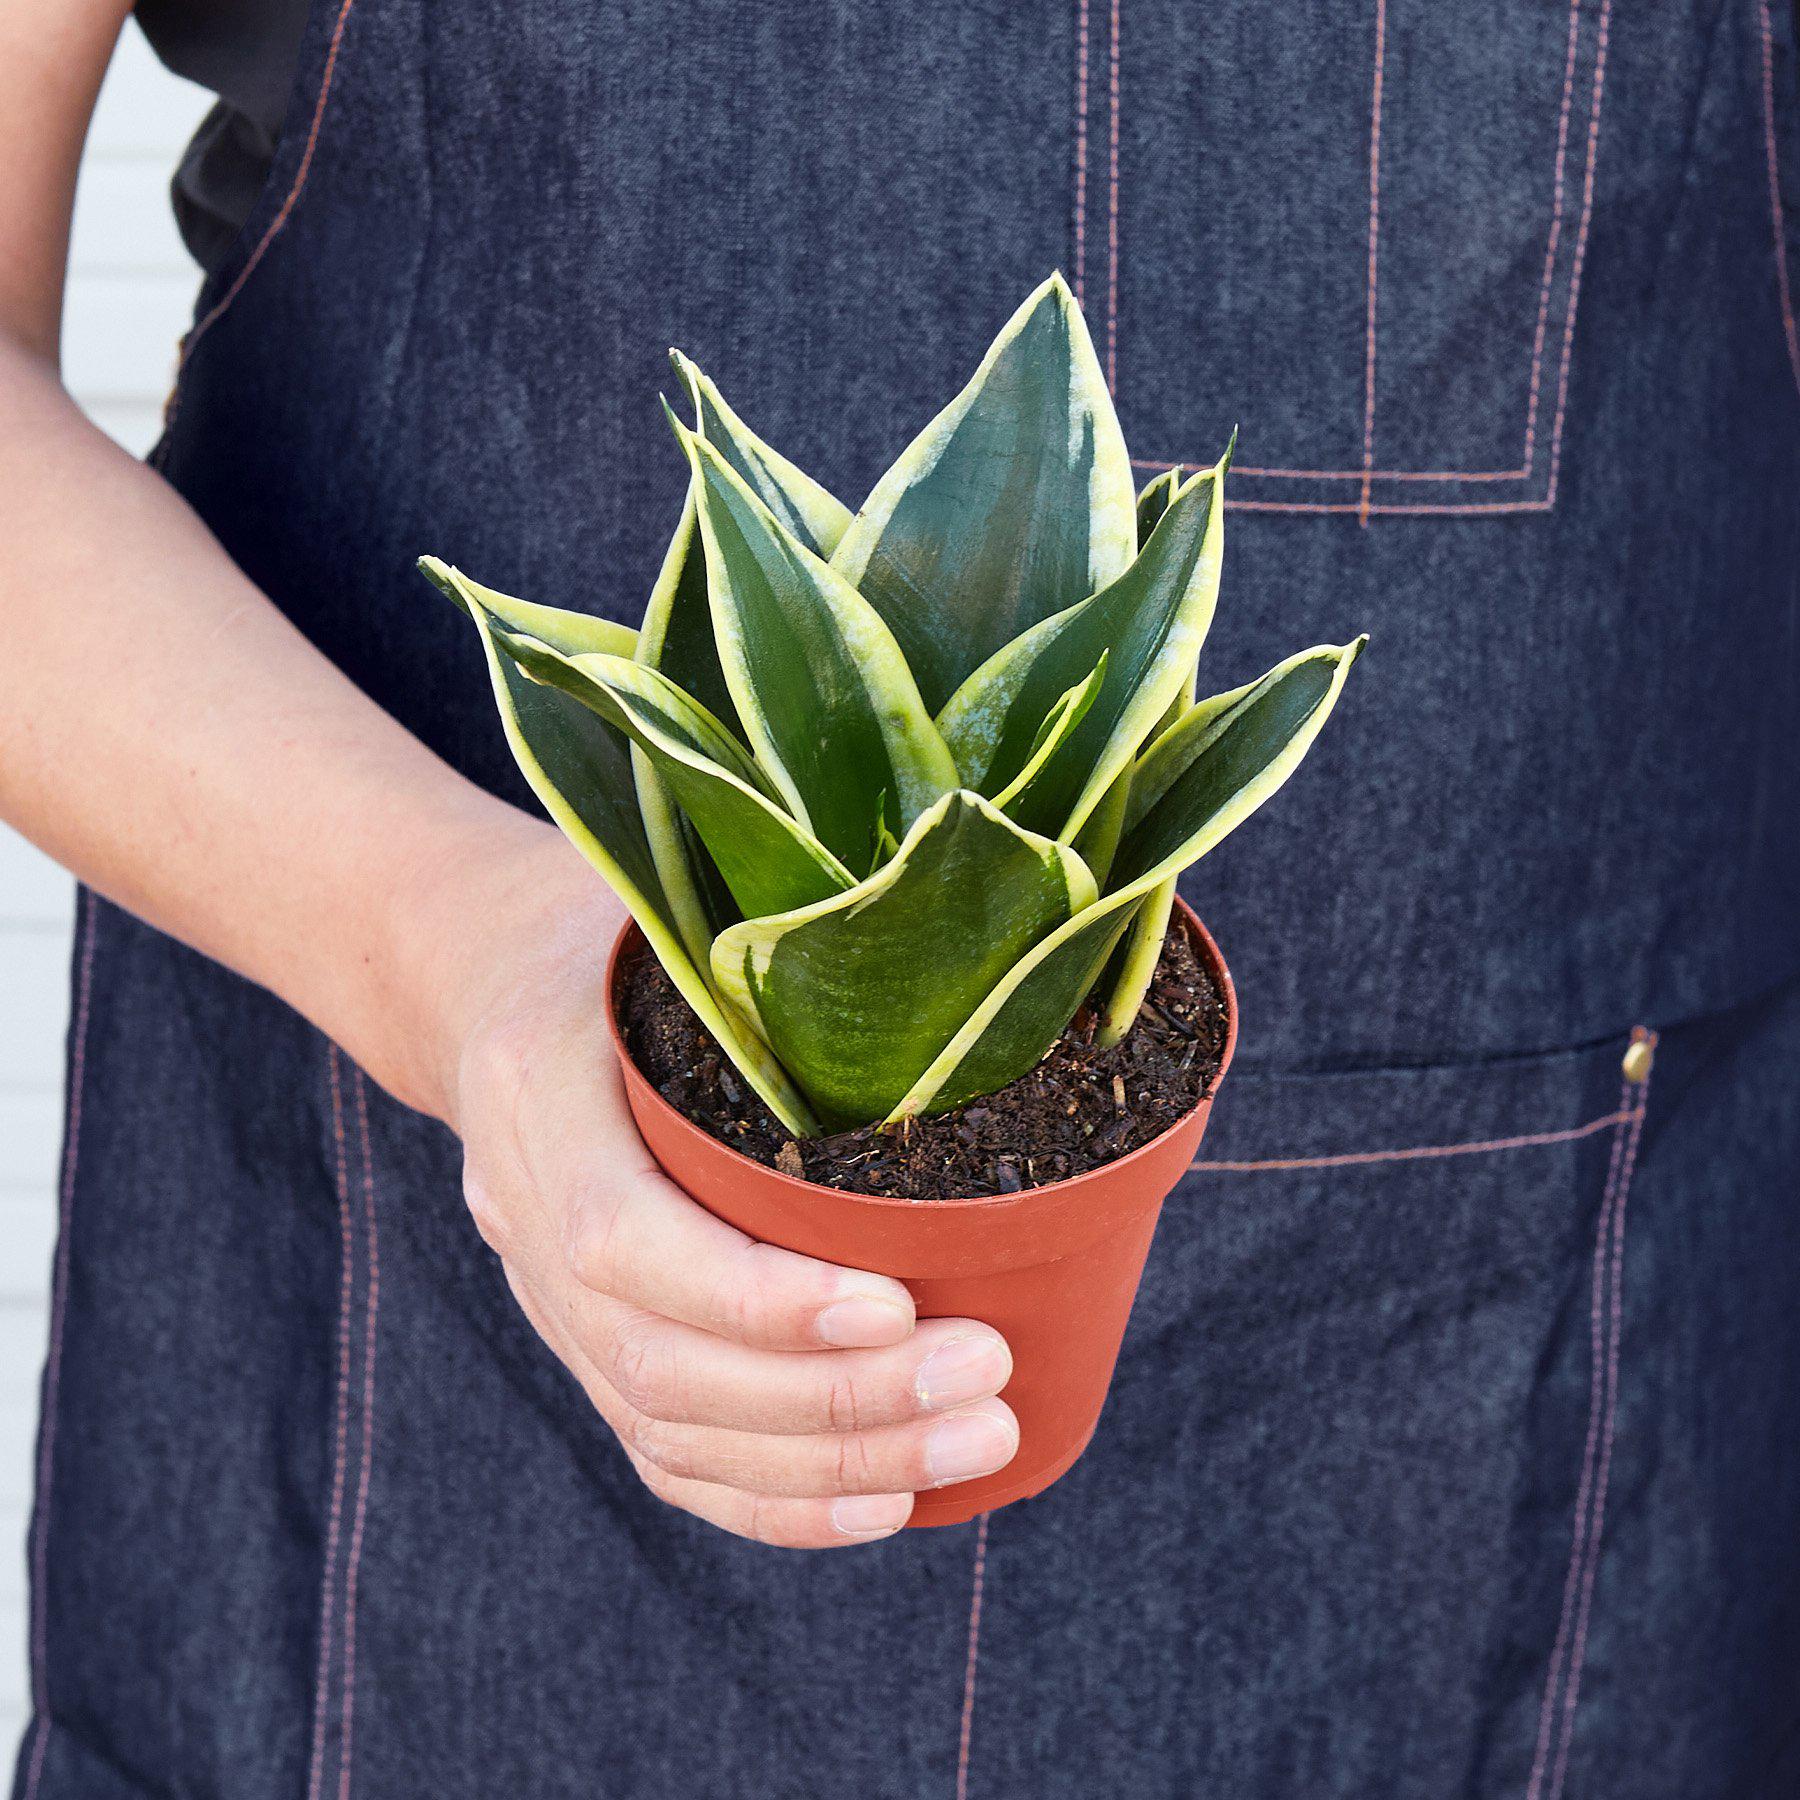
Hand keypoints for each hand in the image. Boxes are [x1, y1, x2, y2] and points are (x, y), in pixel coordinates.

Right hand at [422, 828, 1019, 1546]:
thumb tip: (970, 977)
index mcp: (537, 1092)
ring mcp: (545, 1294)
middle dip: (837, 1398)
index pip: (627, 1240)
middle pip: (665, 1363)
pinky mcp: (584, 1337)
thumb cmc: (607, 928)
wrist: (479, 978)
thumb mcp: (663, 904)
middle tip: (986, 1377)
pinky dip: (774, 1498)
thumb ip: (771, 952)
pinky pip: (666, 1450)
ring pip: (673, 1426)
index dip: (759, 1298)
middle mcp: (524, 1215)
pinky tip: (885, 1500)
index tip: (897, 1303)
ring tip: (978, 1441)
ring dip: (833, 1461)